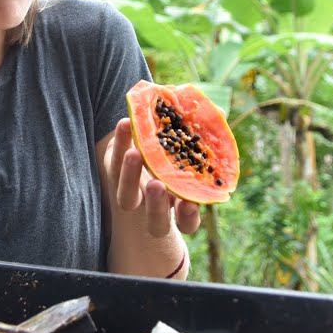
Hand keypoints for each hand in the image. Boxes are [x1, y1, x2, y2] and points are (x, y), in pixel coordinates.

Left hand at [105, 117, 200, 236]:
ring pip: (126, 199)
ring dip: (130, 176)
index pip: (186, 222)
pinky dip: (120, 141)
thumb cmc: (177, 150)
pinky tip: (125, 123)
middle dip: (156, 206)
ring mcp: (132, 191)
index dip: (187, 216)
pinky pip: (113, 160)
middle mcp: (154, 205)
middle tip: (157, 184)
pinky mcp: (114, 169)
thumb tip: (219, 110)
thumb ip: (204, 134)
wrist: (140, 145)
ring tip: (135, 153)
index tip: (188, 203)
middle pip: (156, 222)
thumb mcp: (192, 146)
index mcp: (179, 205)